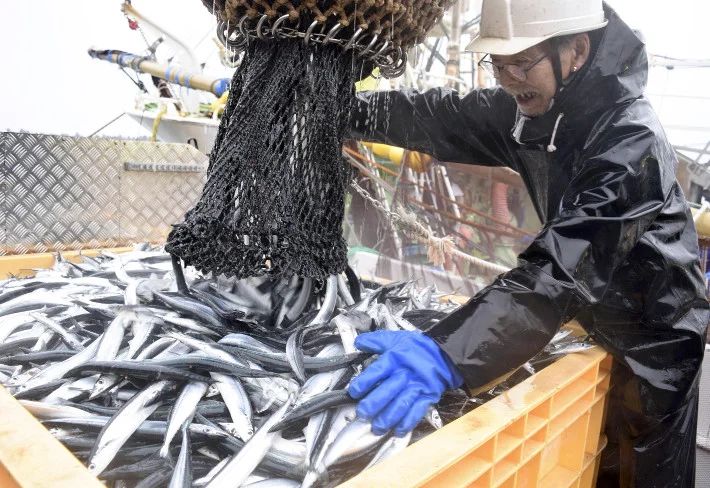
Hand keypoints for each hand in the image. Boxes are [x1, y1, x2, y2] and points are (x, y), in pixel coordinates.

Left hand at [348, 330, 463, 435]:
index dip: (365, 382)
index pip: (378, 370)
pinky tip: (397, 431)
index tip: (354, 392)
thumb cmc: (416, 347)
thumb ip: (375, 341)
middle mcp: (405, 374)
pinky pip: (417, 411)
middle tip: (363, 413)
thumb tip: (358, 342)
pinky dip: (407, 422)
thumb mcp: (396, 339)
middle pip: (388, 390)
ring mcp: (417, 387)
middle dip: (374, 404)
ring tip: (377, 427)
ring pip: (401, 404)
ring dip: (388, 418)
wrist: (443, 353)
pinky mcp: (428, 396)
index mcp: (395, 358)